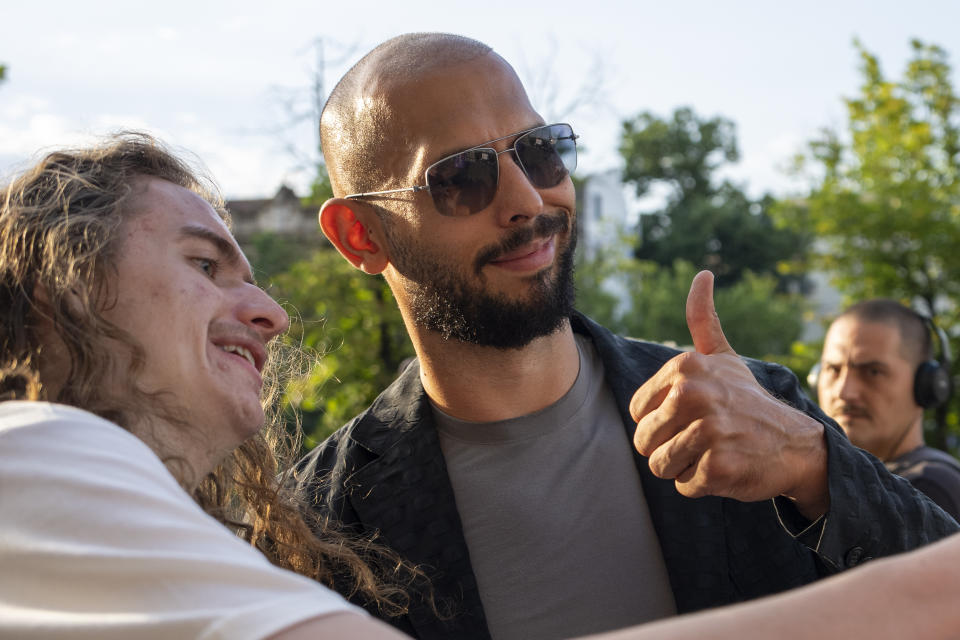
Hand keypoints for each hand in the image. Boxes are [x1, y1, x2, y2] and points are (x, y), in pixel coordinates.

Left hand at [629, 270, 827, 518]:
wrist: (797, 443)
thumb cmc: (748, 401)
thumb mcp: (723, 357)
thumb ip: (703, 319)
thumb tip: (702, 274)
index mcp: (684, 368)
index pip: (637, 412)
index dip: (661, 422)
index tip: (693, 415)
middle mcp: (693, 395)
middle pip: (644, 441)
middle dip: (668, 448)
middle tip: (704, 438)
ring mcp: (707, 431)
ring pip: (659, 466)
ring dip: (683, 468)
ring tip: (713, 451)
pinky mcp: (718, 466)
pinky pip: (684, 485)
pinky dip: (701, 484)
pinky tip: (727, 466)